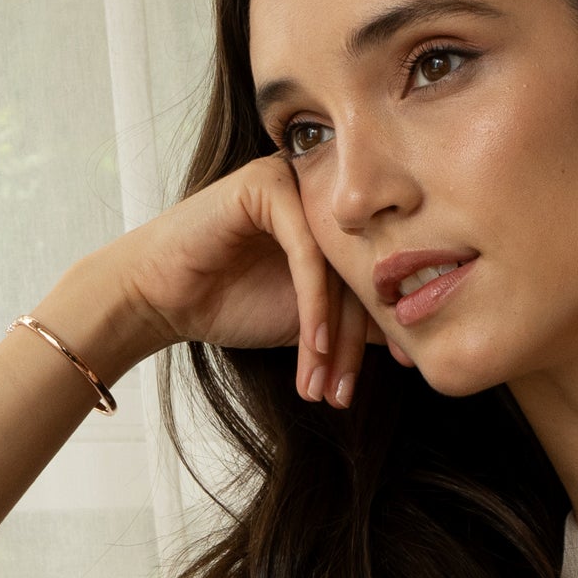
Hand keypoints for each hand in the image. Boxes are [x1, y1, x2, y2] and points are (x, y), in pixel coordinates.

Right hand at [88, 153, 407, 406]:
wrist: (160, 297)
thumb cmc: (229, 302)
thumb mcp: (309, 319)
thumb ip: (356, 318)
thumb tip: (417, 338)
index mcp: (337, 217)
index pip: (375, 272)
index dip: (389, 324)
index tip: (403, 368)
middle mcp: (322, 192)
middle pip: (359, 272)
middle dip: (353, 345)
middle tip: (345, 395)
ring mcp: (295, 181)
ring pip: (336, 267)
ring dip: (332, 337)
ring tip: (323, 386)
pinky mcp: (267, 183)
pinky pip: (307, 254)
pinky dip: (313, 307)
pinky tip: (313, 348)